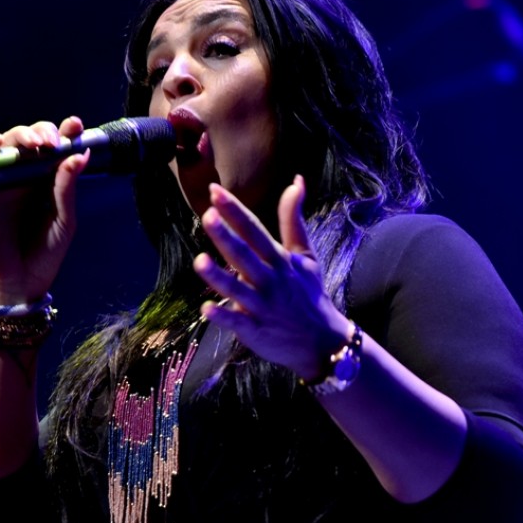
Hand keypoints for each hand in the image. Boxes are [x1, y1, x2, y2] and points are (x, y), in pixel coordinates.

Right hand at [0, 117, 89, 303]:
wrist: (20, 279)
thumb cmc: (46, 250)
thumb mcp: (64, 220)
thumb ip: (67, 188)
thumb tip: (80, 154)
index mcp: (54, 178)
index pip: (62, 147)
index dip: (68, 132)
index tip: (77, 126)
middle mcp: (31, 173)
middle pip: (35, 137)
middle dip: (45, 132)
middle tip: (53, 142)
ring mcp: (8, 178)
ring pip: (10, 142)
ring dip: (21, 135)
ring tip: (34, 143)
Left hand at [193, 176, 351, 379]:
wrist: (322, 341)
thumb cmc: (309, 293)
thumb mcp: (306, 254)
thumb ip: (294, 219)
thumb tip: (296, 181)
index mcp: (280, 260)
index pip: (255, 230)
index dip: (235, 211)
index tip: (214, 191)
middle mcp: (270, 280)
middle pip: (244, 255)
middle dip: (226, 236)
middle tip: (208, 216)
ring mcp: (263, 307)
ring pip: (237, 290)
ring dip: (218, 277)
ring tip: (199, 261)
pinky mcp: (256, 331)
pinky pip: (237, 323)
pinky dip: (223, 316)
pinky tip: (206, 309)